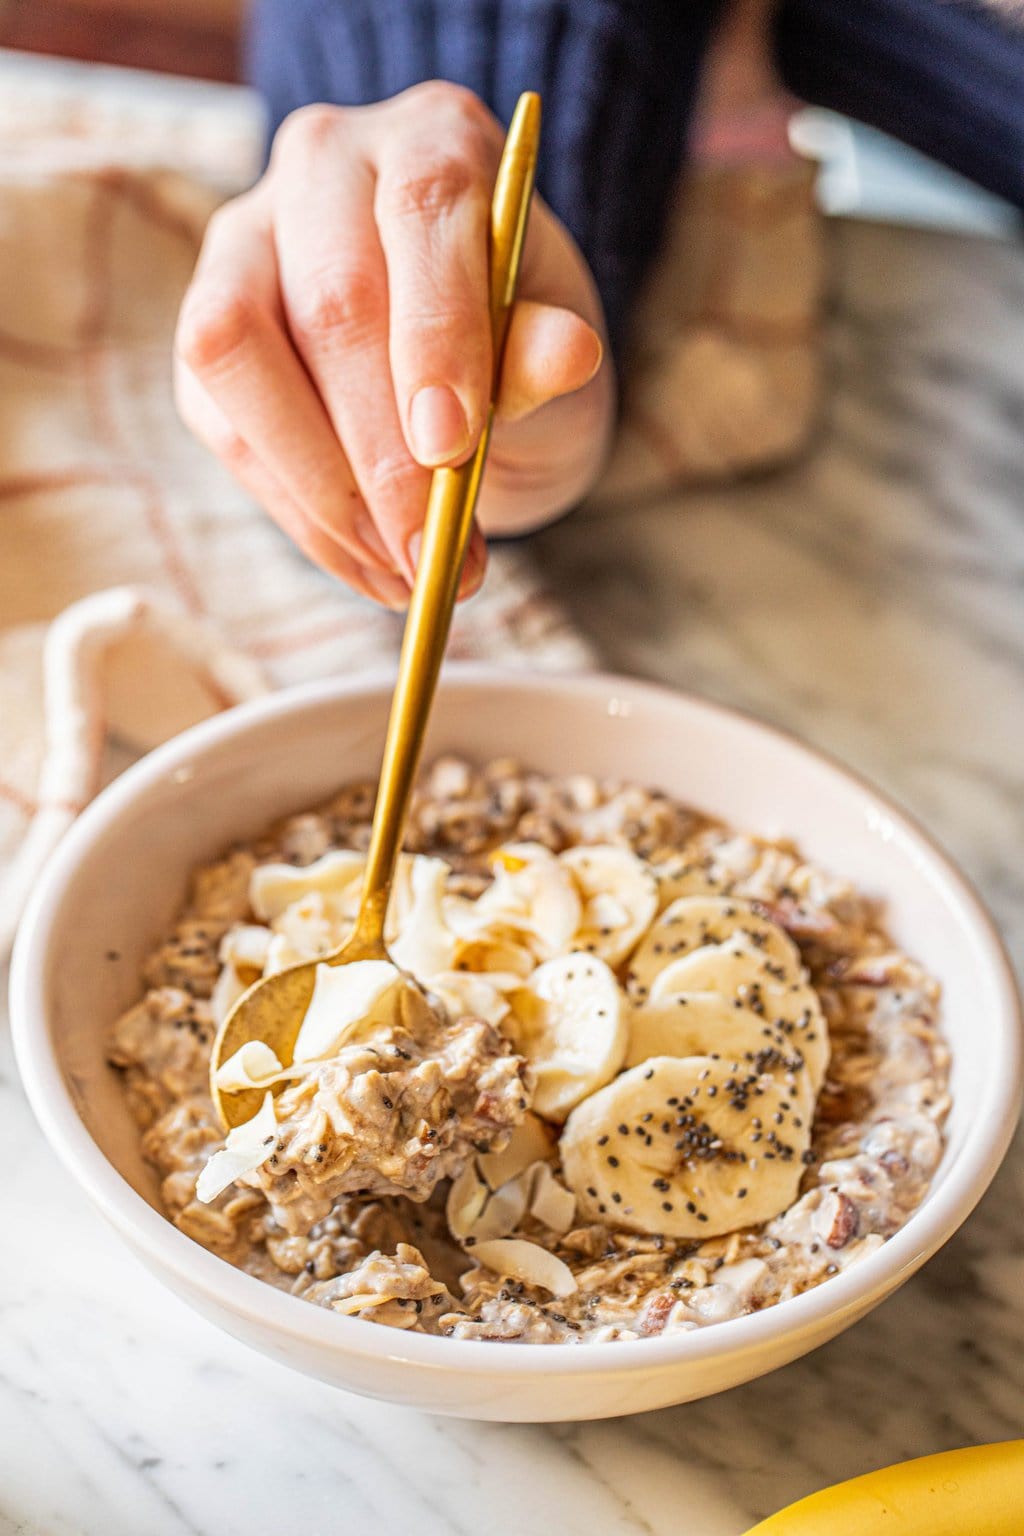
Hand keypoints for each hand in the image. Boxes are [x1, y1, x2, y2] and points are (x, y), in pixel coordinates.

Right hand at [174, 82, 614, 607]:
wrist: (455, 352)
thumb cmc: (511, 338)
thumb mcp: (554, 344)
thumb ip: (545, 349)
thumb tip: (568, 354)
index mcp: (430, 138)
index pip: (425, 211)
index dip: (436, 333)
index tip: (451, 448)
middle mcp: (323, 165)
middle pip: (329, 297)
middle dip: (381, 450)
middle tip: (432, 552)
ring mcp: (245, 242)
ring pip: (236, 352)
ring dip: (321, 488)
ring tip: (398, 572)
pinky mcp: (204, 330)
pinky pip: (222, 421)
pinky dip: (295, 511)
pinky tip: (362, 563)